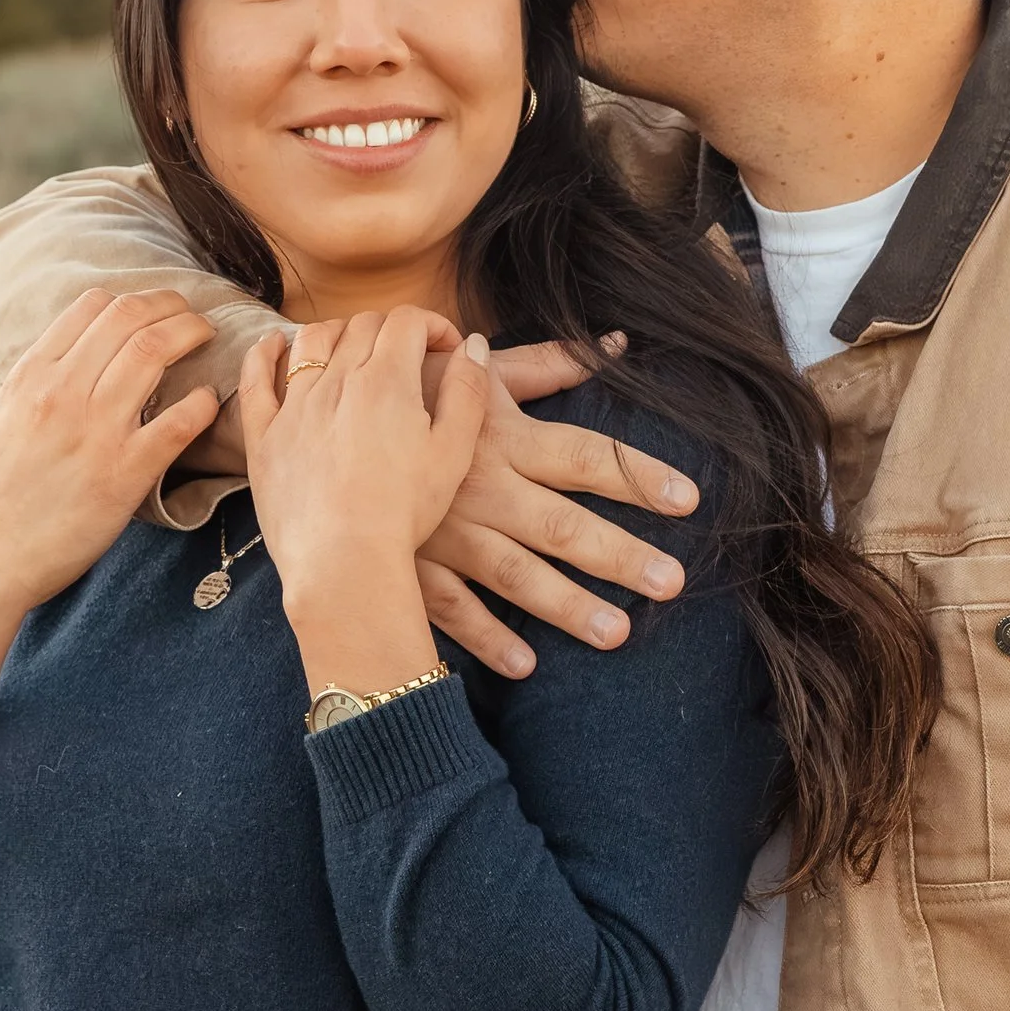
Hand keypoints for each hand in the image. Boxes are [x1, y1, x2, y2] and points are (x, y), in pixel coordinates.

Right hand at [0, 290, 220, 765]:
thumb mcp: (1, 422)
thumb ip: (37, 386)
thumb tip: (70, 362)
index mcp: (29, 377)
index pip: (90, 307)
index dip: (132, 300)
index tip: (154, 308)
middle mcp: (61, 393)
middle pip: (129, 318)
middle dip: (170, 306)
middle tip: (190, 315)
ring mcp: (94, 431)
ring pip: (154, 351)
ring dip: (190, 334)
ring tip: (207, 337)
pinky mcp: (124, 474)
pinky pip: (179, 420)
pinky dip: (202, 402)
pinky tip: (209, 402)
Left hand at [242, 310, 488, 696]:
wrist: (345, 562)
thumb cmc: (404, 513)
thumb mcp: (454, 452)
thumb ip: (468, 392)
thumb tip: (473, 344)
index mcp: (387, 381)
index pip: (407, 320)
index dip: (432, 324)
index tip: (445, 347)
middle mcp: (336, 380)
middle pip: (362, 325)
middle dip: (392, 329)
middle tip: (408, 354)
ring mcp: (295, 405)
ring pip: (312, 340)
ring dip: (337, 331)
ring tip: (352, 346)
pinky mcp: (264, 436)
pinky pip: (257, 380)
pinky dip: (265, 354)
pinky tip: (273, 345)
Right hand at [417, 342, 702, 680]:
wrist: (321, 417)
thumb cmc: (413, 391)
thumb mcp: (479, 372)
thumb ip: (550, 364)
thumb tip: (618, 344)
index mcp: (503, 435)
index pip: (585, 456)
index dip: (636, 476)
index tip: (688, 500)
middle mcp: (482, 485)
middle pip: (561, 523)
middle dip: (618, 554)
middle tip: (672, 583)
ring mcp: (445, 529)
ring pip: (514, 572)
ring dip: (565, 605)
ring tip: (618, 632)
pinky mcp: (410, 561)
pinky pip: (450, 607)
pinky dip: (485, 637)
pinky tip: (526, 666)